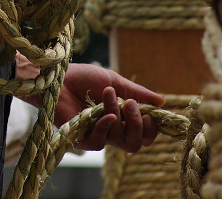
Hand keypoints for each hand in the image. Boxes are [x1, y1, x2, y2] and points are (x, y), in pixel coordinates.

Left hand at [17, 57, 164, 152]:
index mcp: (122, 118)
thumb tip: (162, 101)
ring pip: (120, 141)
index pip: (143, 134)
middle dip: (138, 125)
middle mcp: (112, 130)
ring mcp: (97, 135)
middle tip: (131, 104)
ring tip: (108, 94)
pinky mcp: (82, 139)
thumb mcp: (114, 81)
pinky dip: (105, 128)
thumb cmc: (84, 78)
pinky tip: (104, 115)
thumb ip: (137, 93)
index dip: (150, 129)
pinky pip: (100, 143)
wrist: (59, 77)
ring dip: (118, 116)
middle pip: (135, 144)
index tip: (151, 114)